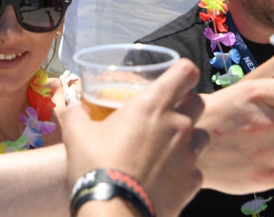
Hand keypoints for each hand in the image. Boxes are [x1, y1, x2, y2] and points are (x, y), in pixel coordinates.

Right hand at [61, 59, 204, 216]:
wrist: (113, 214)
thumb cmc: (96, 169)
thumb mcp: (77, 135)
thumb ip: (76, 113)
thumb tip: (71, 104)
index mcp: (153, 106)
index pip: (186, 71)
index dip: (182, 71)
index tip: (174, 78)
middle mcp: (178, 126)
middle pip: (198, 101)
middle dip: (186, 104)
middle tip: (166, 115)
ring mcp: (189, 154)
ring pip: (202, 135)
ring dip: (189, 137)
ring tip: (167, 147)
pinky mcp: (193, 181)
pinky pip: (195, 167)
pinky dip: (184, 169)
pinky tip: (166, 176)